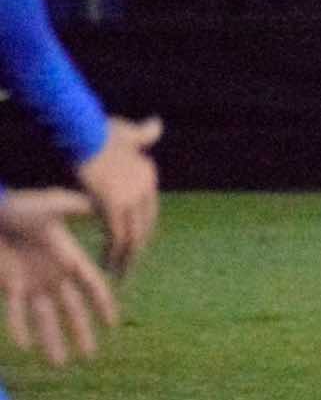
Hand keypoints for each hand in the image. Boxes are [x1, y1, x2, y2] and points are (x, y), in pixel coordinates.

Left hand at [0, 189, 119, 366]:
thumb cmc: (21, 206)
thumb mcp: (52, 205)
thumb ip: (76, 208)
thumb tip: (102, 205)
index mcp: (70, 257)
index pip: (92, 285)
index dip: (103, 304)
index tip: (113, 324)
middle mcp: (55, 275)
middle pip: (72, 309)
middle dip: (80, 332)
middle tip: (90, 356)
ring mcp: (33, 282)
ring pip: (45, 318)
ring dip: (52, 340)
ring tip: (59, 363)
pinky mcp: (12, 285)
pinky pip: (16, 311)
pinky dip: (20, 327)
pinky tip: (25, 346)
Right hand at [75, 116, 160, 276]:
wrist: (84, 130)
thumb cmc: (99, 129)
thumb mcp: (127, 130)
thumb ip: (143, 133)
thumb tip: (157, 124)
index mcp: (148, 175)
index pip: (149, 212)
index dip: (141, 230)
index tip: (134, 246)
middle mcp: (144, 188)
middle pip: (144, 228)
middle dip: (137, 250)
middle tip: (129, 269)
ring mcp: (131, 198)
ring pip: (133, 236)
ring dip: (127, 258)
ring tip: (120, 275)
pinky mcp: (113, 205)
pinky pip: (117, 236)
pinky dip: (113, 253)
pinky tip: (107, 265)